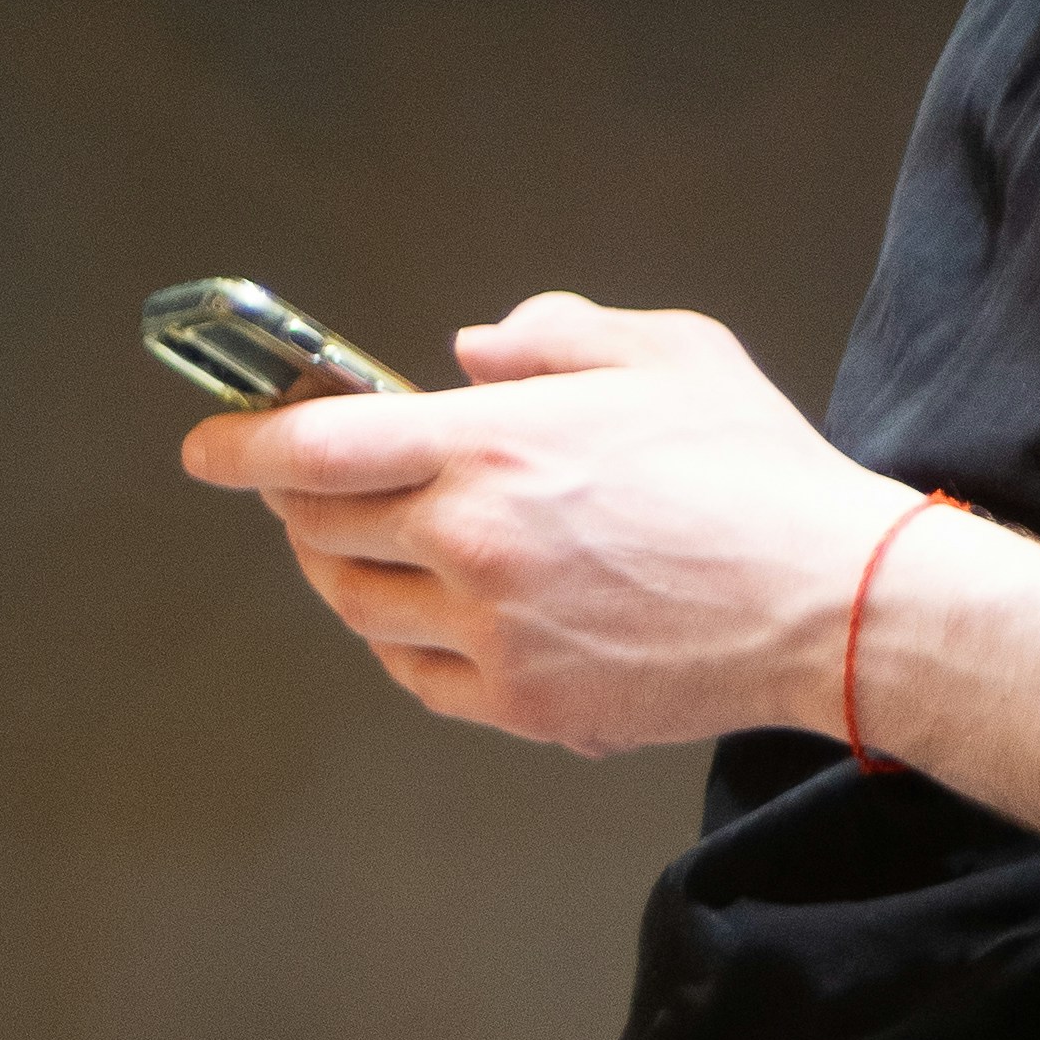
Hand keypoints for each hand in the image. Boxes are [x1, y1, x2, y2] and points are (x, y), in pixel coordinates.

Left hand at [178, 292, 905, 752]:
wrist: (831, 604)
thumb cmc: (756, 471)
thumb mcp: (667, 351)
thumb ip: (553, 336)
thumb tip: (470, 351)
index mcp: (489, 446)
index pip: (314, 448)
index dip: (242, 446)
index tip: (208, 447)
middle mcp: (469, 544)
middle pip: (321, 532)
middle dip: (298, 508)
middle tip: (311, 490)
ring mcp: (490, 634)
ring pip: (358, 609)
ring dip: (342, 575)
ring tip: (367, 550)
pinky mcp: (523, 703)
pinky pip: (418, 676)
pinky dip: (401, 643)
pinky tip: (429, 617)